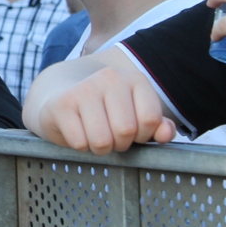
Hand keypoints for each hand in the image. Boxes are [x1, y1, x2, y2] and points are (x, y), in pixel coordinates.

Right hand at [24, 67, 175, 154]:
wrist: (58, 94)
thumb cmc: (104, 111)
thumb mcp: (134, 115)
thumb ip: (156, 126)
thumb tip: (166, 134)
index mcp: (134, 79)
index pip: (150, 120)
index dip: (143, 136)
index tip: (132, 131)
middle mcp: (109, 78)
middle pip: (126, 131)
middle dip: (120, 144)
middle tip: (110, 135)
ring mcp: (83, 88)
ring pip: (102, 140)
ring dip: (100, 148)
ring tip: (95, 136)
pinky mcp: (61, 104)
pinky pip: (80, 142)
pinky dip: (80, 146)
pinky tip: (77, 132)